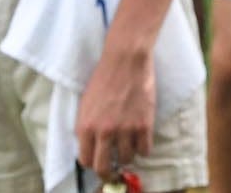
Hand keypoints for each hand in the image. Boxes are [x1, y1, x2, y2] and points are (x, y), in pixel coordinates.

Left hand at [76, 44, 154, 183]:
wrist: (125, 60)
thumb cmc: (103, 78)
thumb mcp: (85, 104)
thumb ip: (86, 127)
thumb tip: (90, 146)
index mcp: (85, 127)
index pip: (85, 161)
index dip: (92, 163)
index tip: (98, 160)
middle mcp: (104, 132)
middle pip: (104, 168)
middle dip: (108, 171)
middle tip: (113, 168)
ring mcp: (125, 130)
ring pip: (127, 159)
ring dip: (128, 155)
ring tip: (128, 144)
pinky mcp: (144, 125)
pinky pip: (145, 150)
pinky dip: (143, 148)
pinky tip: (141, 139)